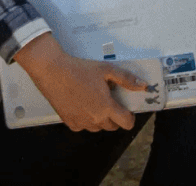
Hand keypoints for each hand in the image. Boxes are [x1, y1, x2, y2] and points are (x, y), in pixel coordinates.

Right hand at [15, 35, 146, 131]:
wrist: (52, 71)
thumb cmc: (79, 69)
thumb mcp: (106, 69)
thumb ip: (126, 79)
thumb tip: (143, 85)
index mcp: (106, 107)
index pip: (126, 123)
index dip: (129, 117)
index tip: (126, 110)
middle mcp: (95, 119)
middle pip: (112, 126)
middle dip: (114, 116)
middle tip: (108, 100)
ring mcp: (81, 122)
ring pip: (98, 127)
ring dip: (100, 119)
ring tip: (94, 101)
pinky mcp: (70, 122)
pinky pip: (83, 126)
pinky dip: (85, 119)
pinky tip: (81, 104)